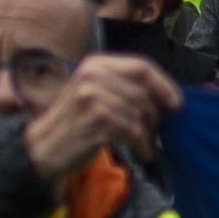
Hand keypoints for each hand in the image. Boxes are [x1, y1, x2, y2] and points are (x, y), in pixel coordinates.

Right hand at [21, 50, 181, 176]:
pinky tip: (141, 152)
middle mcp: (93, 76)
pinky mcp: (98, 120)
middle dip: (156, 114)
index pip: (142, 67)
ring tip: (141, 141)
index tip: (176, 103)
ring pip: (142, 114)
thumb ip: (122, 86)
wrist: (42, 147)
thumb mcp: (92, 92)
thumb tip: (166, 94)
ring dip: (148, 132)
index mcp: (95, 64)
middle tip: (154, 129)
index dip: (165, 85)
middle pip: (145, 93)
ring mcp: (94, 97)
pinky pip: (135, 131)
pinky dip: (143, 145)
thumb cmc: (74, 122)